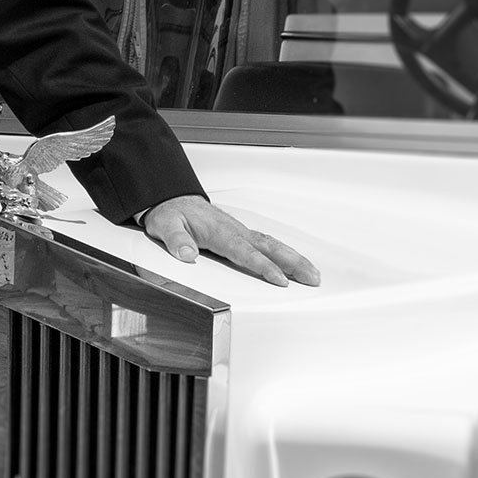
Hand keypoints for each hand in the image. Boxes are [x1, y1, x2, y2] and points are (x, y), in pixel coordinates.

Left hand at [141, 195, 320, 287]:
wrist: (170, 198)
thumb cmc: (169, 212)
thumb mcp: (164, 225)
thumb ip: (176, 239)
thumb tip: (186, 253)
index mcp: (218, 231)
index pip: (244, 252)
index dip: (263, 266)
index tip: (279, 279)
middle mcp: (234, 230)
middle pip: (268, 247)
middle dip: (292, 263)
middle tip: (311, 278)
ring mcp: (239, 231)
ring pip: (272, 244)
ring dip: (294, 258)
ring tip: (312, 274)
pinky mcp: (240, 233)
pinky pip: (266, 242)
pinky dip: (284, 252)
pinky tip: (294, 262)